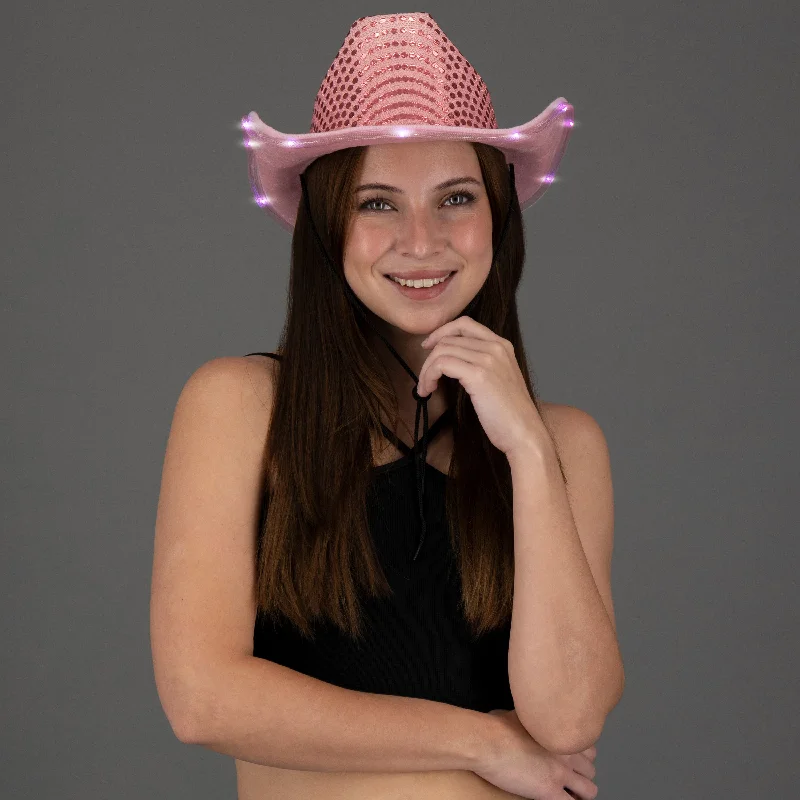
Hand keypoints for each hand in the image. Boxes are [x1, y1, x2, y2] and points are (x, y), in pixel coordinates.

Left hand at [419, 317, 547, 458]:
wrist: (524, 433)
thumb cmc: (509, 414)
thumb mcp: (498, 379)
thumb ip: (481, 363)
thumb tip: (450, 360)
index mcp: (502, 345)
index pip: (464, 324)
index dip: (441, 332)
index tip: (428, 346)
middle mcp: (496, 347)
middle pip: (449, 339)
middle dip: (430, 358)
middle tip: (424, 378)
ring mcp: (488, 359)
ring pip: (442, 351)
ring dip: (426, 370)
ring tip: (425, 388)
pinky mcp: (479, 375)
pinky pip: (441, 364)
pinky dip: (428, 376)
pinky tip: (428, 390)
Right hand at [475, 709, 597, 798]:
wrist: (488, 741)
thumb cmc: (498, 726)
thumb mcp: (522, 715)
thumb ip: (535, 721)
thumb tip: (529, 719)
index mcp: (561, 733)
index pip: (590, 748)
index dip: (581, 758)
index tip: (573, 762)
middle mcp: (567, 752)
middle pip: (591, 770)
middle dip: (581, 777)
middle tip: (569, 781)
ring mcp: (560, 773)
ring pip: (589, 791)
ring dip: (580, 794)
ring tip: (567, 795)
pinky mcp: (549, 791)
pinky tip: (556, 799)